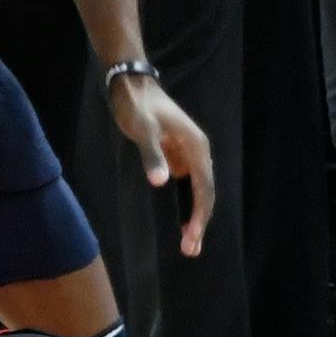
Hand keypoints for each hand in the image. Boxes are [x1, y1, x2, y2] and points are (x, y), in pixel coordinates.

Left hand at [108, 74, 213, 256]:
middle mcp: (198, 153)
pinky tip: (177, 222)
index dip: (199, 214)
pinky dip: (183, 204)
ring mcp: (188, 155)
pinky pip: (185, 185)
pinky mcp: (176, 156)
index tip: (192, 236)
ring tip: (187, 243)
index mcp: (196, 147)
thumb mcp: (142, 129)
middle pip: (204, 193)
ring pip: (196, 191)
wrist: (131, 86)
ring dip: (193, 216)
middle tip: (190, 250)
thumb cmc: (138, 106)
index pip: (204, 188)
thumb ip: (152, 155)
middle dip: (199, 222)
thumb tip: (161, 182)